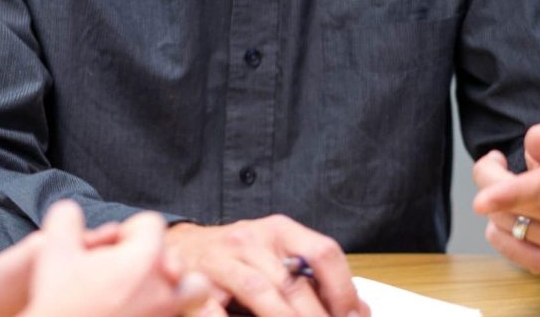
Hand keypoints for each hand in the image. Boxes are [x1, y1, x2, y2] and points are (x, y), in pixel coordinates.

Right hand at [18, 200, 213, 316]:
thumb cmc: (58, 301)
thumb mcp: (51, 249)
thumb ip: (66, 217)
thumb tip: (71, 211)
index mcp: (144, 259)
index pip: (152, 224)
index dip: (128, 230)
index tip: (110, 247)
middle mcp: (164, 289)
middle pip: (179, 261)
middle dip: (158, 261)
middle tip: (128, 273)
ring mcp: (166, 316)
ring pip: (192, 295)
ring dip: (175, 290)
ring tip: (146, 295)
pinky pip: (182, 316)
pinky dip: (170, 311)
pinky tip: (139, 311)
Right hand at [164, 216, 366, 316]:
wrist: (180, 248)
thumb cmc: (237, 257)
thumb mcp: (277, 256)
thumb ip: (314, 279)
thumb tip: (359, 311)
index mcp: (279, 231)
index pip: (323, 253)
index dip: (343, 290)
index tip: (351, 316)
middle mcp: (250, 239)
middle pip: (294, 282)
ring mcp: (221, 259)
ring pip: (261, 292)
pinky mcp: (196, 282)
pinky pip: (218, 309)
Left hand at [471, 114, 539, 275]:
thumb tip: (536, 143)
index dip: (509, 193)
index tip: (480, 201)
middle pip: (515, 205)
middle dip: (489, 179)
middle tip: (496, 165)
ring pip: (505, 224)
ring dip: (497, 204)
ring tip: (516, 191)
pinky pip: (506, 246)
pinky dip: (499, 228)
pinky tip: (517, 214)